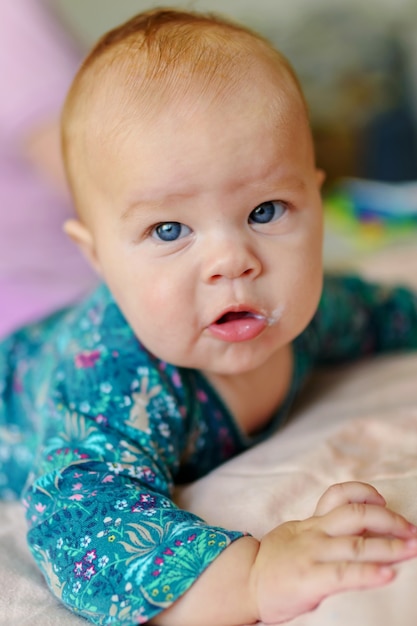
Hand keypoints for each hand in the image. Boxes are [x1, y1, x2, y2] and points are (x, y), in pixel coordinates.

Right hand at [250, 481, 416, 623]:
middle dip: (390, 520)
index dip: (365, 493)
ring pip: (357, 543)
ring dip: (390, 546)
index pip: (340, 495)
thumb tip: (358, 531)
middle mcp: (315, 533)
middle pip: (356, 515)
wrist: (244, 580)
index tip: (383, 500)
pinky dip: (369, 573)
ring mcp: (314, 554)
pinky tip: (388, 575)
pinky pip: (345, 574)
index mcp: (312, 522)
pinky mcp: (311, 578)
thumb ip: (322, 530)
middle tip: (411, 530)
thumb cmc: (274, 560)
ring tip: (411, 547)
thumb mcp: (296, 533)